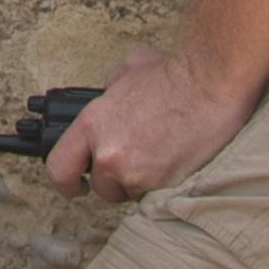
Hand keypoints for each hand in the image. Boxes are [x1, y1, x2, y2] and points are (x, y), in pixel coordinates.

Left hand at [44, 45, 260, 202]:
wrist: (210, 85)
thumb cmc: (172, 74)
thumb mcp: (124, 72)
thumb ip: (106, 94)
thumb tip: (105, 103)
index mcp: (92, 125)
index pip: (58, 169)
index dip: (65, 182)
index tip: (75, 184)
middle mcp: (109, 154)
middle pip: (100, 187)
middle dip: (114, 179)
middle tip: (133, 160)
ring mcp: (136, 173)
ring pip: (129, 193)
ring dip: (139, 182)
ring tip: (158, 155)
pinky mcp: (163, 185)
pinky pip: (153, 196)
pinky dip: (161, 184)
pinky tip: (173, 161)